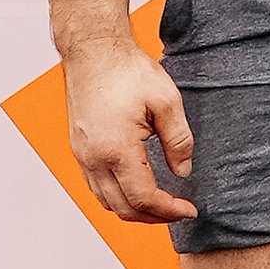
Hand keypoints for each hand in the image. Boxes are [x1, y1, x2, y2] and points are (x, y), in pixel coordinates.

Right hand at [63, 34, 196, 223]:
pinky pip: (96, 187)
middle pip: (123, 208)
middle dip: (154, 216)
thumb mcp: (166, 101)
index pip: (144, 198)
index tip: (189, 210)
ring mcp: (82, 155)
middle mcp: (94, 158)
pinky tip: (137, 188)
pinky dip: (118, 196)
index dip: (169, 210)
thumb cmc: (126, 70)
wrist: (93, 52)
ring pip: (107, 201)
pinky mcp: (79, 149)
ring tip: (162, 205)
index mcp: (116, 149)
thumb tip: (183, 170)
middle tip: (179, 211)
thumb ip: (179, 140)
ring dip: (135, 210)